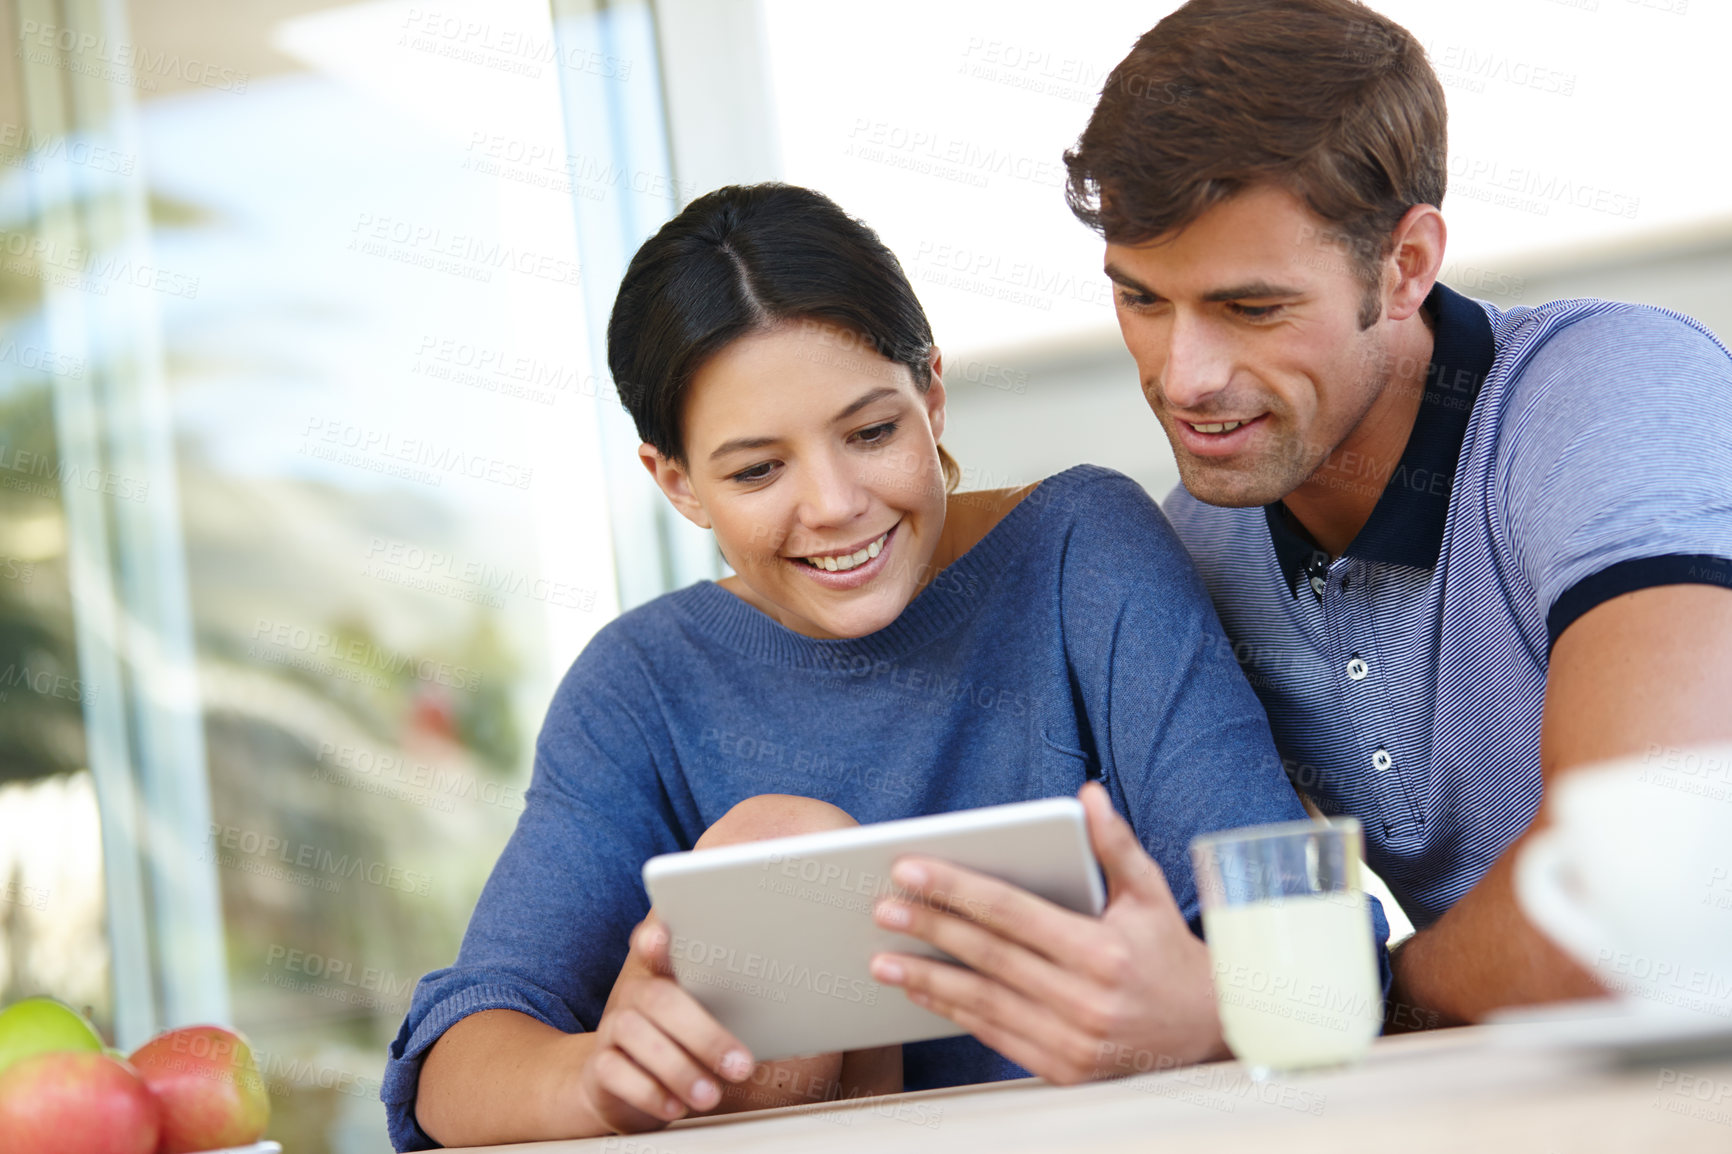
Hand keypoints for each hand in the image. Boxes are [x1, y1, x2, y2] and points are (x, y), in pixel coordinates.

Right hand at [575, 914, 756, 1131]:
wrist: (622, 1082)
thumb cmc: (681, 1039)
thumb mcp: (706, 1014)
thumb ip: (734, 1003)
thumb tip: (794, 1015)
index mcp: (664, 970)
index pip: (659, 939)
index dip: (657, 934)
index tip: (662, 934)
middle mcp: (635, 991)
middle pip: (660, 998)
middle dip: (705, 1034)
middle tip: (741, 1066)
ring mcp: (613, 1025)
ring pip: (637, 1035)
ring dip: (681, 1069)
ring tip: (711, 1095)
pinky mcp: (599, 1064)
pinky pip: (616, 1072)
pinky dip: (649, 1091)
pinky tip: (675, 1105)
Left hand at [868, 782, 1225, 1082]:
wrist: (1207, 1034)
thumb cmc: (1168, 953)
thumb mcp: (1150, 894)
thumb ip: (1115, 844)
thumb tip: (1088, 795)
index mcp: (1103, 951)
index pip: (1012, 912)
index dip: (956, 889)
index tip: (909, 869)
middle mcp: (1086, 1000)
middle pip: (989, 956)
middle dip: (930, 928)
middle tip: (883, 908)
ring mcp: (1073, 1042)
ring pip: (984, 1003)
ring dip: (927, 979)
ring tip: (881, 958)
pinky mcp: (1064, 1071)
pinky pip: (996, 1036)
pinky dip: (953, 1013)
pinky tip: (921, 991)